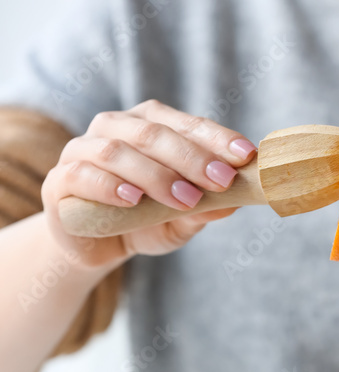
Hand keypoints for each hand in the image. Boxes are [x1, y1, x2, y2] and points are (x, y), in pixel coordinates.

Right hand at [42, 99, 256, 267]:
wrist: (95, 247)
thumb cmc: (142, 223)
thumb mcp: (180, 220)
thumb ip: (203, 209)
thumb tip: (235, 202)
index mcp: (149, 127)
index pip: (185, 124)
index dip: (217, 138)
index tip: (246, 156)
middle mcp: (114, 129)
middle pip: (153, 133)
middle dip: (192, 157)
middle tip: (221, 181)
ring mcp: (82, 150)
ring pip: (117, 150)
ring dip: (155, 174)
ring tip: (184, 198)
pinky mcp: (60, 181)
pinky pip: (82, 175)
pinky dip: (109, 185)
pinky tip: (133, 199)